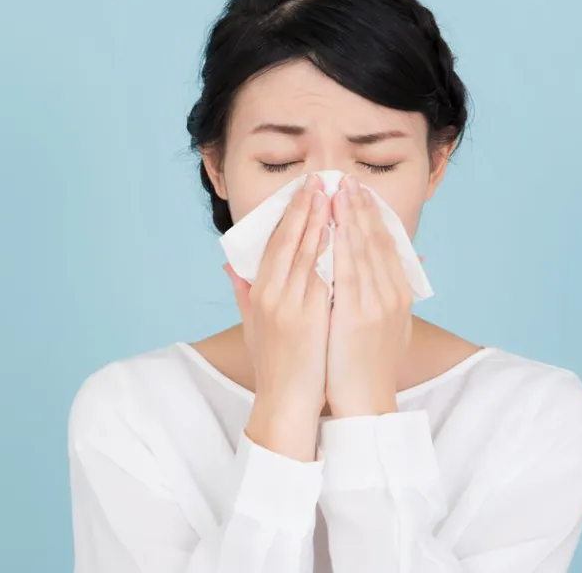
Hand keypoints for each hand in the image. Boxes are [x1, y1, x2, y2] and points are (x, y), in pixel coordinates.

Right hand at [223, 174, 331, 460]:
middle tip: (324, 179)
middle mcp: (273, 295)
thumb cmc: (272, 365)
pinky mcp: (314, 318)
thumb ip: (242, 292)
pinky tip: (350, 234)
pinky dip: (339, 252)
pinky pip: (329, 276)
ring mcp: (294, 306)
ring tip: (340, 196)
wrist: (286, 402)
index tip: (305, 189)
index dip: (292, 213)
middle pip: (294, 240)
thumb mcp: (251, 325)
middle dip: (310, 207)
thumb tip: (231, 266)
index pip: (277, 242)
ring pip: (313, 253)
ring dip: (327, 221)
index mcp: (259, 293)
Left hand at [325, 176, 412, 417]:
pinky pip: (348, 271)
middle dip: (362, 208)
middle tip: (348, 180)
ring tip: (339, 190)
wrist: (366, 403)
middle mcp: (391, 295)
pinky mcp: (358, 315)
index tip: (359, 193)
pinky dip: (341, 244)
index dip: (372, 217)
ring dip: (351, 217)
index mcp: (397, 296)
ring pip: (363, 250)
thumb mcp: (384, 329)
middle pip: (377, 241)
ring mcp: (376, 304)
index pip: (386, 246)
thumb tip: (381, 278)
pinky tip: (332, 224)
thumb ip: (381, 299)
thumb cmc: (366, 368)